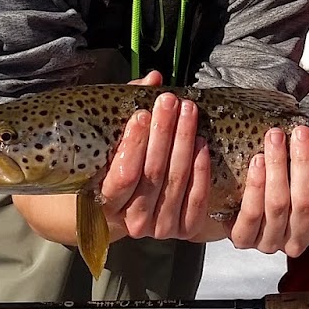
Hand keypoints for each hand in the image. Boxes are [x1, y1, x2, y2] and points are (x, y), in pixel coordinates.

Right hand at [99, 71, 216, 241]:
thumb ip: (129, 111)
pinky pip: (196, 198)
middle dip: (164, 133)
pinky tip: (202, 143)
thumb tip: (153, 78)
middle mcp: (132, 222)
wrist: (129, 209)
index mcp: (106, 205)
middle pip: (152, 174)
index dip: (134, 145)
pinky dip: (200, 169)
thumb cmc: (118, 169)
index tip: (142, 114)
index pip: (121, 176)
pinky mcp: (184, 230)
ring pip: (176, 181)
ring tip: (188, 112)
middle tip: (170, 102)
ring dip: (184, 142)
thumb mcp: (114, 144)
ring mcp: (159, 228)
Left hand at [229, 121, 308, 256]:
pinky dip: (255, 187)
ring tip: (275, 139)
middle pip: (302, 204)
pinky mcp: (244, 238)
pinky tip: (258, 162)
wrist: (260, 178)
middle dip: (301, 165)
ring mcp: (271, 242)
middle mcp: (299, 241)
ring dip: (277, 168)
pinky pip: (250, 215)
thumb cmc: (296, 166)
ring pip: (276, 206)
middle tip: (300, 134)